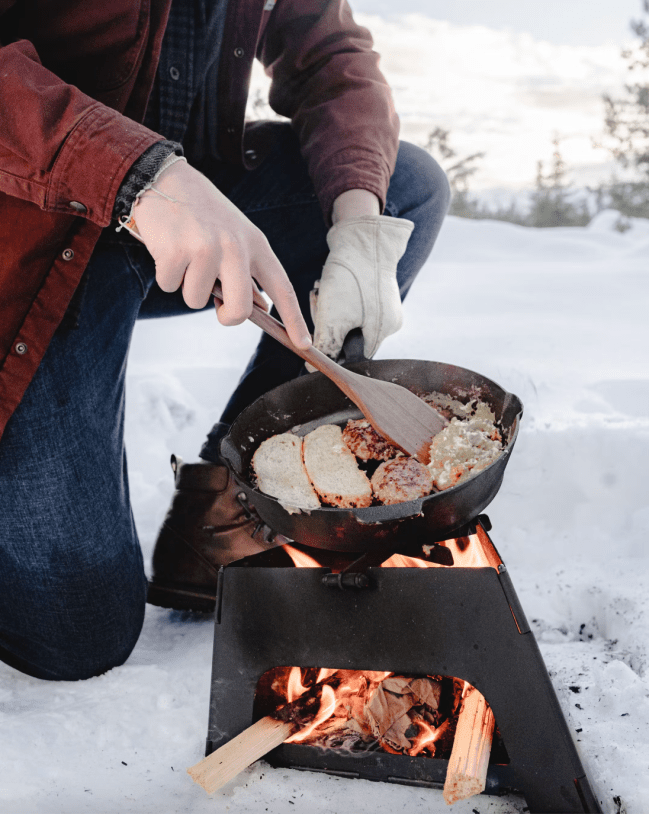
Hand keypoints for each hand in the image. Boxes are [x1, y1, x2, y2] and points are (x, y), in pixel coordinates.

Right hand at [132, 161, 310, 348]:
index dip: (294, 319)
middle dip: (225, 315)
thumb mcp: (235, 234)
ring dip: (186, 286)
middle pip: (239, 310)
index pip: (282, 288)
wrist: (163, 178)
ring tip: (185, 255)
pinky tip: (168, 248)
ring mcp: (205, 250)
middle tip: (215, 301)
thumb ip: (247, 269)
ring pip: (197, 301)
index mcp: (255, 244)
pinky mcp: (176, 252)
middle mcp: (235, 248)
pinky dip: (165, 275)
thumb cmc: (201, 212)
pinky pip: (170, 287)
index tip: (304, 343)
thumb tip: (260, 307)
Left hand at [310, 214, 413, 361]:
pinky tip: (329, 285)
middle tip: (318, 306)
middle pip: (349, 338)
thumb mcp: (332, 318)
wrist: (362, 237)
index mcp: (382, 332)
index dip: (331, 351)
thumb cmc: (350, 278)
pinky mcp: (376, 291)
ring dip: (329, 310)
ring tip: (322, 292)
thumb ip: (325, 347)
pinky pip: (352, 304)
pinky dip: (336, 298)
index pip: (353, 357)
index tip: (315, 340)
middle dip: (328, 325)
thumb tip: (313, 370)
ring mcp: (384, 306)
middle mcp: (388, 322)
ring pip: (347, 320)